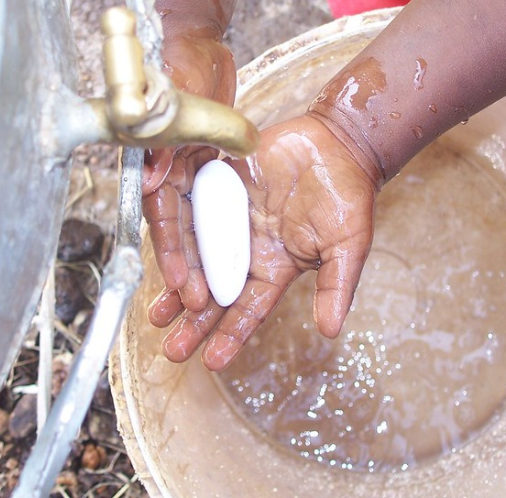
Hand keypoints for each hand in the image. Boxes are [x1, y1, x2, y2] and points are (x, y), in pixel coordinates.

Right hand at [142, 33, 237, 308]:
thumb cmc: (184, 63)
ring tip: (206, 307)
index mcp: (158, 163)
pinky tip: (224, 268)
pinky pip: (213, 213)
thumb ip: (164, 134)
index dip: (171, 253)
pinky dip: (218, 240)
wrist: (200, 47)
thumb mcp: (174, 95)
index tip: (180, 284)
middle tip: (194, 310)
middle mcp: (169, 176)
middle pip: (178, 234)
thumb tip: (150, 179)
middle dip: (185, 274)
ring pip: (196, 231)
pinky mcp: (208, 174)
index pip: (162, 217)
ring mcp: (189, 177)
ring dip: (200, 267)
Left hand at [148, 114, 377, 370]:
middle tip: (172, 349)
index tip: (211, 361)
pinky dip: (176, 234)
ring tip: (157, 316)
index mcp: (275, 267)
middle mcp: (247, 249)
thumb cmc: (348, 196)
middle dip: (194, 322)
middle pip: (216, 292)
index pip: (250, 309)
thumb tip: (330, 330)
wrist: (337, 145)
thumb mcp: (347, 246)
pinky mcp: (221, 189)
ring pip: (197, 259)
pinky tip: (159, 255)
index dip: (231, 335)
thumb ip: (335, 286)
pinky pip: (192, 213)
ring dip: (177, 286)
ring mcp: (231, 221)